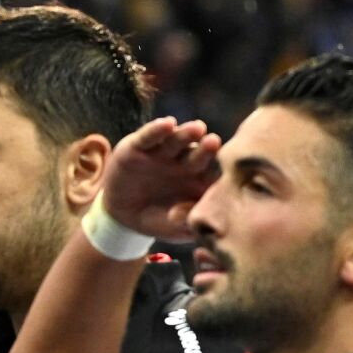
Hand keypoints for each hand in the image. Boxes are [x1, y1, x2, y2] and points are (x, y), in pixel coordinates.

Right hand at [99, 117, 220, 239]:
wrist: (123, 215)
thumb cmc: (158, 221)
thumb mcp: (175, 228)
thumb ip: (188, 222)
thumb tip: (196, 218)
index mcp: (200, 180)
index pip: (214, 172)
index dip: (221, 170)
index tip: (229, 169)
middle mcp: (184, 162)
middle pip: (199, 152)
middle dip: (206, 148)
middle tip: (214, 142)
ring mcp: (163, 153)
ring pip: (177, 140)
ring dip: (187, 134)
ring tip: (197, 128)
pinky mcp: (139, 146)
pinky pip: (149, 136)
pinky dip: (157, 129)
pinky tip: (167, 124)